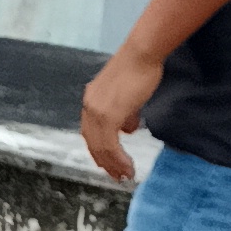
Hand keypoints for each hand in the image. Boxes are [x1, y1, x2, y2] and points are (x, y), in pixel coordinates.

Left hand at [79, 45, 162, 182]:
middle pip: (93, 143)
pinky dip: (119, 159)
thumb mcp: (129, 95)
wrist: (141, 54)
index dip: (99, 150)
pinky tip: (128, 166)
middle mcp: (89, 106)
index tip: (109, 163)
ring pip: (101, 147)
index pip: (91, 132)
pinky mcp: (108, 116)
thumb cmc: (139, 68)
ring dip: (113, 164)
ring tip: (125, 175)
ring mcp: (97, 111)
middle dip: (105, 162)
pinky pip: (111, 145)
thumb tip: (128, 129)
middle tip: (117, 175)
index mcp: (91, 100)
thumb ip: (126, 113)